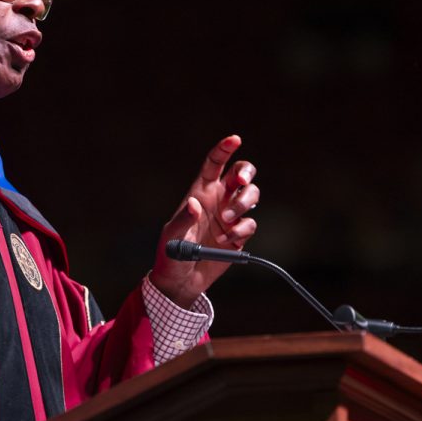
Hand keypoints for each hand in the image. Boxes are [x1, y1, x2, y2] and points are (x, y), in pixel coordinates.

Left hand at [149, 135, 258, 307]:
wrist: (182, 281)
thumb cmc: (171, 256)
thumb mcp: (172, 238)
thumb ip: (183, 220)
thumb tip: (195, 204)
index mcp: (200, 192)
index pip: (214, 164)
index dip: (224, 149)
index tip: (234, 139)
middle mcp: (218, 199)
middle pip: (241, 174)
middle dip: (246, 173)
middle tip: (240, 183)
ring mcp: (230, 215)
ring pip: (251, 196)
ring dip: (243, 204)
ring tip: (227, 221)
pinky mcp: (239, 233)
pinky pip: (250, 223)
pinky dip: (241, 230)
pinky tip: (226, 241)